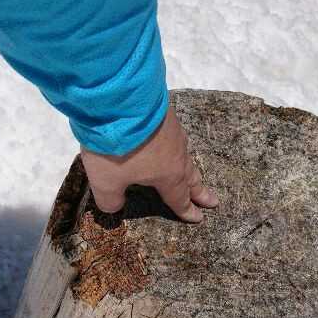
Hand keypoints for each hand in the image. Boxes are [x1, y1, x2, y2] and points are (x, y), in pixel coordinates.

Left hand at [80, 107, 218, 222]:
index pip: (179, 198)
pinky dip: (176, 148)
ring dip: (189, 169)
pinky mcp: (165, 115)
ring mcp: (174, 133)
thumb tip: (116, 208)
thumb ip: (110, 200)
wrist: (121, 100)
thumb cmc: (116, 148)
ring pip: (185, 156)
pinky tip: (170, 144)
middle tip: (212, 201)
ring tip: (191, 173)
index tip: (198, 218)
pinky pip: (175, 138)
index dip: (187, 210)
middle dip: (199, 191)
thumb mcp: (105, 181)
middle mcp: (177, 156)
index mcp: (168, 176)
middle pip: (191, 178)